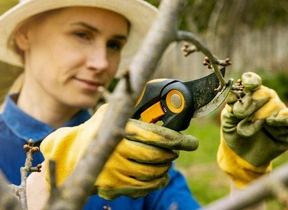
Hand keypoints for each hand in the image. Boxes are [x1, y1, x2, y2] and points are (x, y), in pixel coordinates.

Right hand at [40, 104, 197, 199]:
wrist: (71, 154)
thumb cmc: (96, 130)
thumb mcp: (110, 112)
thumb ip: (129, 105)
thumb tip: (152, 91)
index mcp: (121, 129)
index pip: (157, 136)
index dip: (178, 140)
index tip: (191, 142)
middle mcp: (119, 150)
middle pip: (158, 155)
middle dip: (172, 153)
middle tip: (177, 150)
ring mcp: (116, 170)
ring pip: (153, 172)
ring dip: (165, 167)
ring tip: (167, 161)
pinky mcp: (114, 186)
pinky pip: (143, 187)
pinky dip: (156, 182)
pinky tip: (160, 177)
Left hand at [217, 72, 287, 187]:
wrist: (242, 157)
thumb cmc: (234, 135)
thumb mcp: (228, 123)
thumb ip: (231, 110)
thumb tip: (238, 102)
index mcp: (250, 96)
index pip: (253, 81)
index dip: (251, 80)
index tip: (247, 85)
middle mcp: (265, 101)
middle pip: (264, 92)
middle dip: (252, 103)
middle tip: (240, 115)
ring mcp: (277, 112)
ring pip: (275, 104)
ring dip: (260, 115)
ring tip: (249, 128)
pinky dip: (280, 118)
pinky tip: (270, 122)